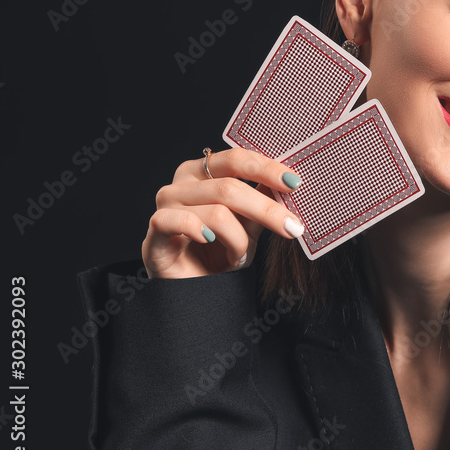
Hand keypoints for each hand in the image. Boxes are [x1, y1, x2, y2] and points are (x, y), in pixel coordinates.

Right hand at [142, 148, 304, 278]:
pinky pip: (180, 223)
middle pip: (230, 187)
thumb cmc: (220, 252)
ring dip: (238, 240)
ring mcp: (165, 205)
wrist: (194, 289)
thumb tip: (291, 182)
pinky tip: (210, 241)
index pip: (236, 160)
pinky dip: (202, 232)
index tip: (295, 184)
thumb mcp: (250, 224)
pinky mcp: (155, 231)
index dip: (266, 169)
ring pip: (216, 213)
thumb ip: (263, 201)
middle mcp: (182, 183)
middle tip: (293, 228)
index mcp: (203, 172)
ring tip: (240, 256)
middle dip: (266, 210)